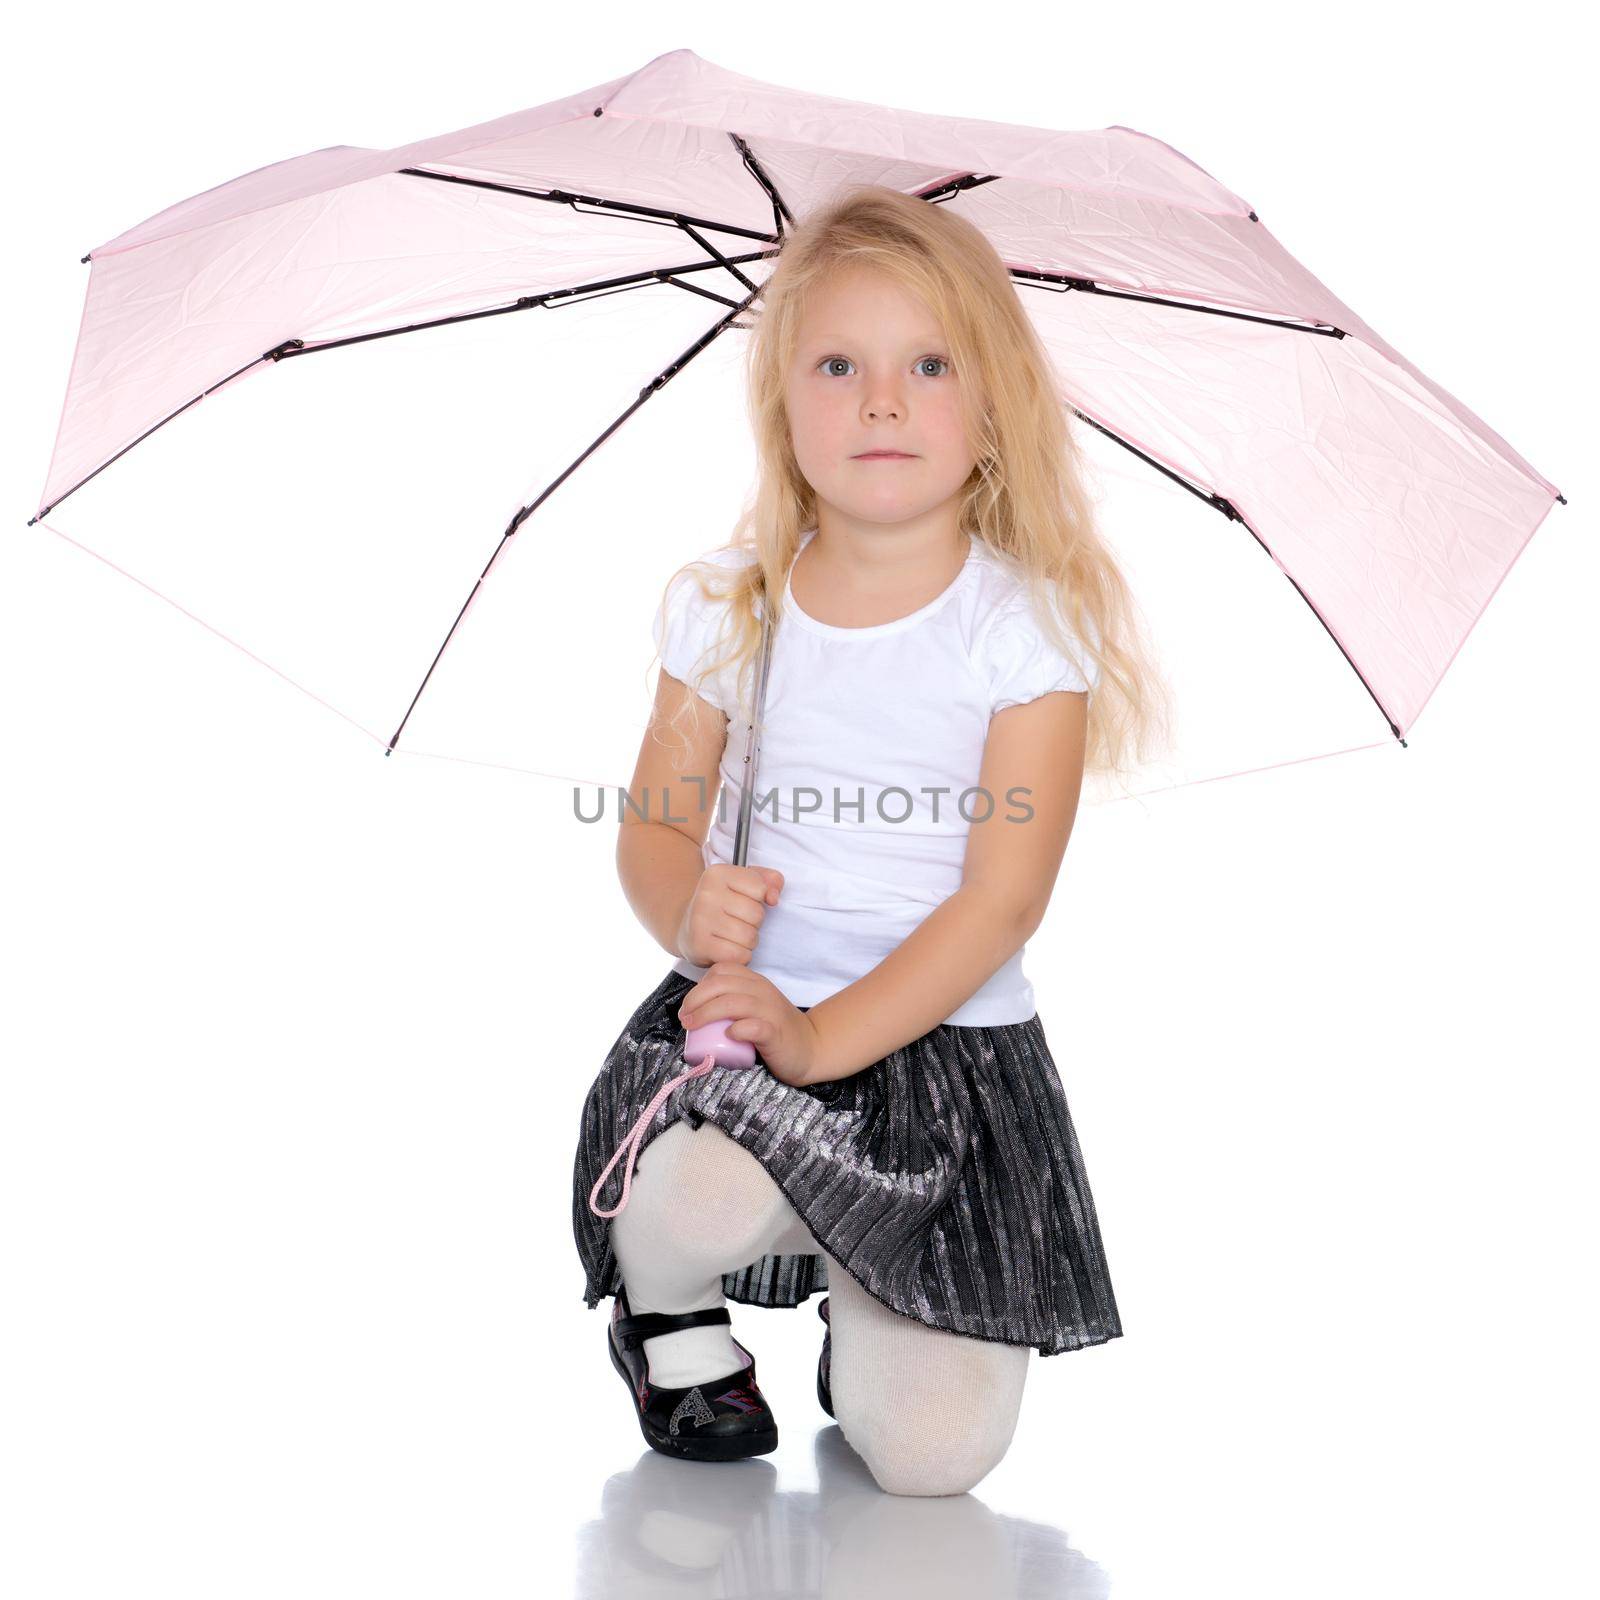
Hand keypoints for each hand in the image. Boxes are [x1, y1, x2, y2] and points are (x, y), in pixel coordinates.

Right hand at [676, 865, 784, 967]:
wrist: (685, 927)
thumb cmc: (722, 904)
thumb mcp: (743, 883)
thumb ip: (769, 880)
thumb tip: (773, 898)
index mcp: (718, 873)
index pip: (760, 888)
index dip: (758, 899)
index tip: (743, 900)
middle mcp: (706, 894)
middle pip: (756, 914)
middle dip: (754, 923)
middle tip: (737, 921)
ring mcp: (700, 920)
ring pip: (749, 937)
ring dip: (747, 941)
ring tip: (732, 936)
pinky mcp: (699, 945)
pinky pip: (739, 955)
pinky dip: (739, 956)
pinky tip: (727, 949)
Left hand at [678, 964, 825, 1086]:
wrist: (810, 1049)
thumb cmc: (775, 1030)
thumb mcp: (755, 1006)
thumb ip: (734, 1000)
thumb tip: (696, 1008)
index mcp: (756, 982)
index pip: (723, 970)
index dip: (700, 984)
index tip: (690, 1005)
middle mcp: (763, 992)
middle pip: (722, 985)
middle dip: (696, 1000)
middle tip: (685, 1018)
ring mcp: (770, 1012)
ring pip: (733, 1002)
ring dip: (707, 1013)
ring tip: (693, 1027)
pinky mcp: (775, 1034)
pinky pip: (753, 1026)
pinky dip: (737, 1029)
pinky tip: (728, 1035)